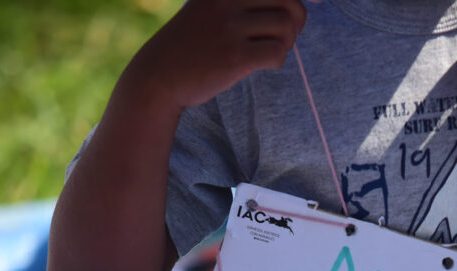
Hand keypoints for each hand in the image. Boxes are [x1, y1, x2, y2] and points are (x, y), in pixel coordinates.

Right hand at [132, 0, 308, 109]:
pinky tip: (262, 64)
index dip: (293, 2)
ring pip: (286, 27)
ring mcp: (230, 27)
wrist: (158, 77)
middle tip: (282, 36)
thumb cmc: (191, 45)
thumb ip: (243, 4)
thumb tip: (298, 8)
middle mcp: (226, 0)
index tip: (292, 14)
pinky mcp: (235, 56)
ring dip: (285, 43)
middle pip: (289, 2)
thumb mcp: (211, 10)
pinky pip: (277, 53)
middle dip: (295, 22)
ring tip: (268, 51)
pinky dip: (276, 61)